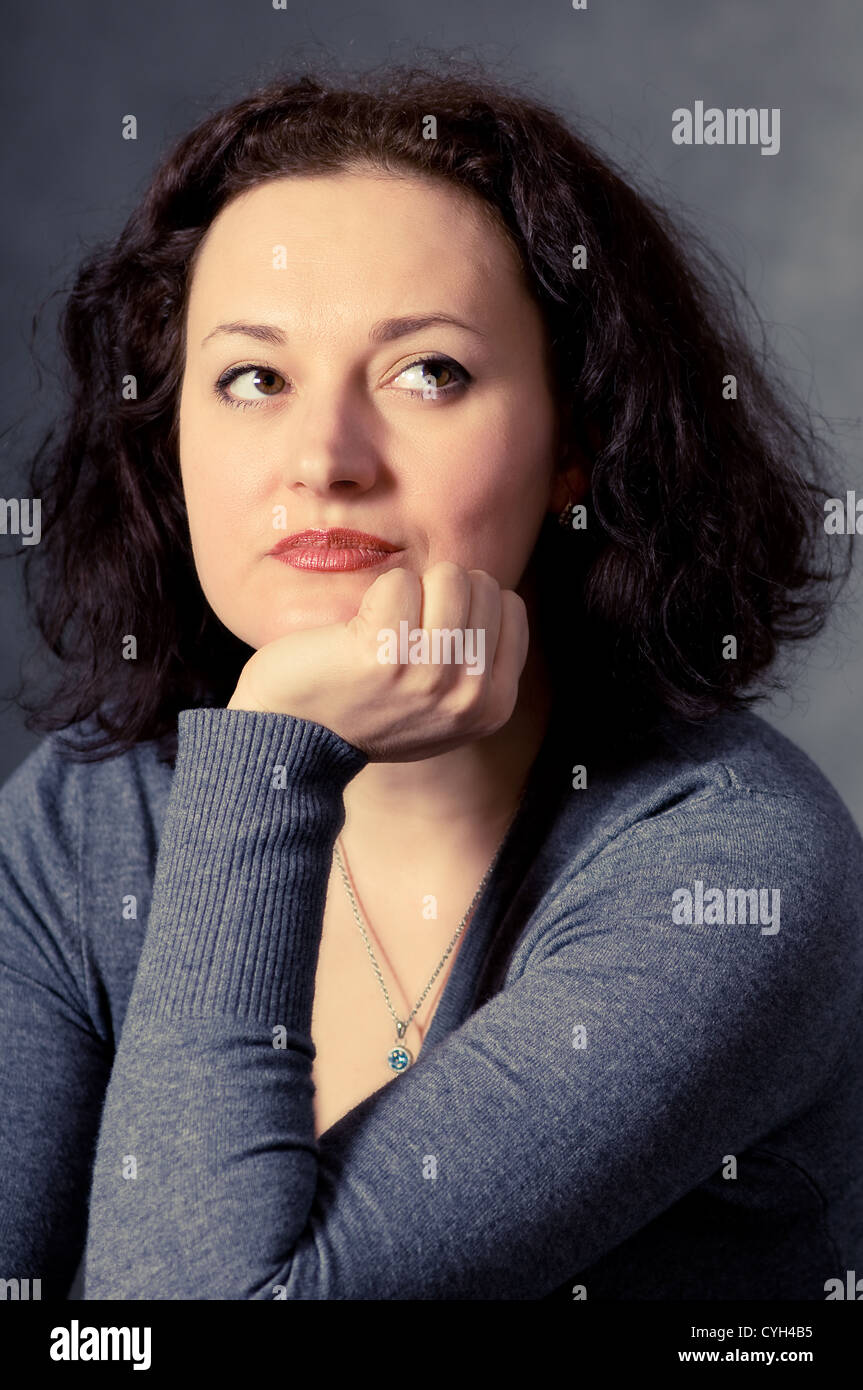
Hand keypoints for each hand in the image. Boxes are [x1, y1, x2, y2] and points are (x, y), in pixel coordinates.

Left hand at [225, 562, 528, 761]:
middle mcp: (470, 694)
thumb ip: (478, 663)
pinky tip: (358, 631)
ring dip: (409, 591)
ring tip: (382, 632)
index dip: (466, 605)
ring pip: (448, 577)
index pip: (510, 607)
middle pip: (482, 586)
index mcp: (494, 706)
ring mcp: (432, 674)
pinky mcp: (388, 651)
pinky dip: (375, 593)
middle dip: (439, 594)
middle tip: (402, 637)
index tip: (431, 637)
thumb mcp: (444, 706)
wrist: (295, 738)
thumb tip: (495, 596)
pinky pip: (399, 581)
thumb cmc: (366, 707)